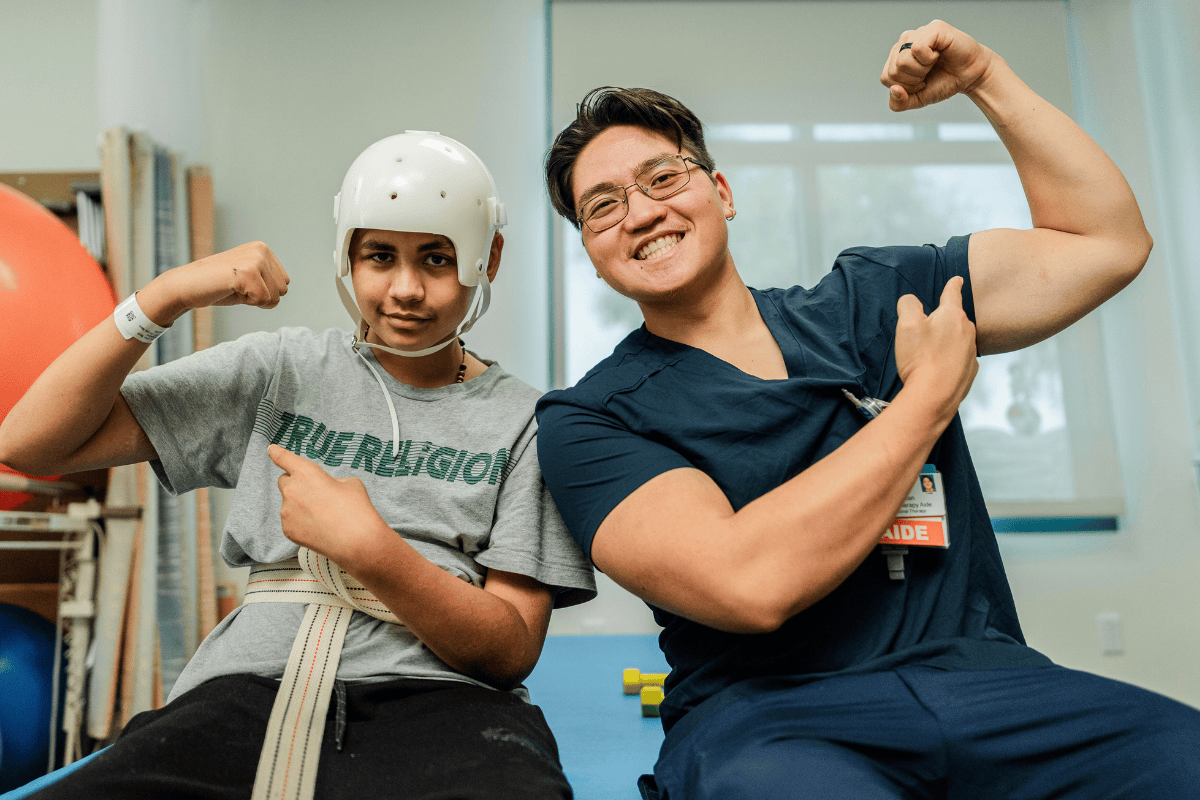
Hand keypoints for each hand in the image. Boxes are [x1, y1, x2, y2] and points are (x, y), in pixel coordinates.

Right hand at [139, 241, 289, 324]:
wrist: (186, 285)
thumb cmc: (217, 285)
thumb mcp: (249, 277)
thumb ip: (268, 279)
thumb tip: (286, 287)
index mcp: (263, 249)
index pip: (284, 283)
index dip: (264, 291)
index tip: (241, 284)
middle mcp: (261, 250)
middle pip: (282, 290)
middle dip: (261, 297)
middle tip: (236, 287)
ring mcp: (255, 260)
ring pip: (275, 297)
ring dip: (254, 300)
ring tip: (233, 288)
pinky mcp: (247, 273)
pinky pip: (263, 301)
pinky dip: (247, 303)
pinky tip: (230, 290)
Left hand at [267, 443, 386, 568]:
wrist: (356, 541)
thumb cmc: (356, 510)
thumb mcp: (350, 484)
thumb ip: (331, 481)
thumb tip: (325, 489)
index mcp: (307, 473)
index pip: (284, 458)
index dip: (276, 452)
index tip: (271, 450)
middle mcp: (292, 490)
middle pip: (284, 481)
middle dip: (296, 484)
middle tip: (315, 494)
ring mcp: (287, 511)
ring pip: (289, 503)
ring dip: (301, 506)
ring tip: (324, 516)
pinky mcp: (287, 529)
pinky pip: (291, 521)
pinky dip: (302, 523)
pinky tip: (319, 527)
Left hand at [881, 20, 997, 111]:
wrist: (970, 76)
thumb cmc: (944, 82)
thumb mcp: (918, 99)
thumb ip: (900, 103)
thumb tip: (894, 90)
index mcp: (896, 56)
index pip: (887, 78)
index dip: (906, 87)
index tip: (921, 81)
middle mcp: (904, 41)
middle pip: (895, 70)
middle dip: (914, 79)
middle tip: (929, 72)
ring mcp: (918, 32)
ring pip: (903, 60)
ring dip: (922, 70)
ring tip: (934, 63)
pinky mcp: (933, 27)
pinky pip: (917, 49)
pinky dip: (929, 59)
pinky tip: (939, 54)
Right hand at [894, 277, 977, 417]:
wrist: (933, 396)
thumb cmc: (920, 359)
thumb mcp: (906, 325)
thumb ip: (908, 305)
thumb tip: (911, 301)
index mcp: (952, 315)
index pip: (953, 293)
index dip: (953, 285)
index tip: (958, 279)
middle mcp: (967, 331)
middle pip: (955, 318)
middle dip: (943, 320)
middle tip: (925, 331)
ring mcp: (970, 352)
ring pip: (958, 339)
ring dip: (946, 342)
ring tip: (927, 354)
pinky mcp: (970, 371)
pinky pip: (959, 359)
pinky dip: (949, 361)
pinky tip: (936, 369)